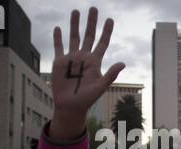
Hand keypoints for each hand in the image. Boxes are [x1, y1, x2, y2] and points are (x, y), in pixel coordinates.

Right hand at [49, 7, 124, 140]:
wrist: (70, 106)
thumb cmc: (87, 99)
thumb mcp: (100, 87)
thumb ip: (111, 75)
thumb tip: (123, 63)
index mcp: (95, 62)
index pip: (102, 43)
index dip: (106, 32)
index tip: (110, 19)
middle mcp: (84, 58)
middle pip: (88, 36)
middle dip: (91, 22)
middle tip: (93, 8)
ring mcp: (71, 59)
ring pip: (73, 38)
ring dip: (74, 25)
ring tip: (76, 11)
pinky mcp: (60, 63)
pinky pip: (59, 47)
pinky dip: (58, 38)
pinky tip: (58, 28)